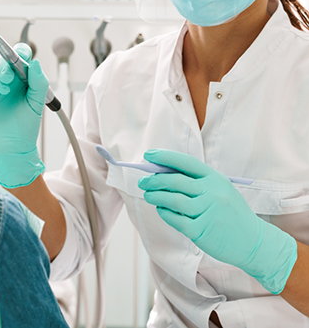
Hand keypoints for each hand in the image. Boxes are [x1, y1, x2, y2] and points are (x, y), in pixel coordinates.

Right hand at [0, 43, 48, 187]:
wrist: (12, 147)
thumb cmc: (26, 126)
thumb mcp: (37, 103)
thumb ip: (39, 82)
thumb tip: (35, 62)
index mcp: (21, 77)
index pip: (19, 54)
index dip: (19, 51)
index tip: (20, 58)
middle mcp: (5, 78)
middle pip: (0, 56)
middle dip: (4, 64)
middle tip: (8, 78)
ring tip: (2, 90)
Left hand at [137, 149, 296, 293]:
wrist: (255, 243)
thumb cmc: (232, 214)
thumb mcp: (221, 190)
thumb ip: (197, 182)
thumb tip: (164, 174)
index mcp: (215, 179)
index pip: (186, 162)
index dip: (165, 157)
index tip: (149, 155)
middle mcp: (211, 192)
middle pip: (175, 181)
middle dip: (154, 179)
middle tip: (143, 181)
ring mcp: (206, 211)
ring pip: (172, 200)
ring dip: (156, 196)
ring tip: (148, 195)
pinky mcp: (201, 230)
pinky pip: (175, 219)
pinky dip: (164, 213)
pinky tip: (161, 210)